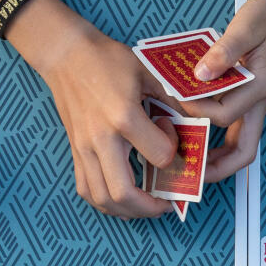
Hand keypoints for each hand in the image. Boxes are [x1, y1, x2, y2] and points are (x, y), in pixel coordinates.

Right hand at [37, 22, 175, 217]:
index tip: (172, 135)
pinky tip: (122, 198)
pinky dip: (105, 202)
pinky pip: (86, 190)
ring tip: (147, 204)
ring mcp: (84, 149)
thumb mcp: (149, 71)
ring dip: (128, 211)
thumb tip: (199, 120)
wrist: (66, 54)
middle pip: (124, 193)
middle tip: (168, 201)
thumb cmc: (107, 59)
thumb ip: (175, 98)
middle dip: (151, 207)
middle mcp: (101, 139)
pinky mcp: (75, 152)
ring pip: (102, 199)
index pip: (159, 156)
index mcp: (123, 117)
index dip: (173, 152)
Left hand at [195, 0, 265, 181]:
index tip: (178, 100)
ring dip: (216, 161)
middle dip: (215, 166)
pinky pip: (232, 133)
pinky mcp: (245, 103)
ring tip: (187, 165)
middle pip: (243, 151)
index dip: (199, 113)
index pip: (226, 116)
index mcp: (259, 88)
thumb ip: (225, 50)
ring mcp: (253, 107)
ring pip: (239, 149)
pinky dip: (215, 143)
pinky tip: (194, 139)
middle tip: (185, 171)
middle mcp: (257, 104)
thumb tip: (201, 74)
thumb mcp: (246, 26)